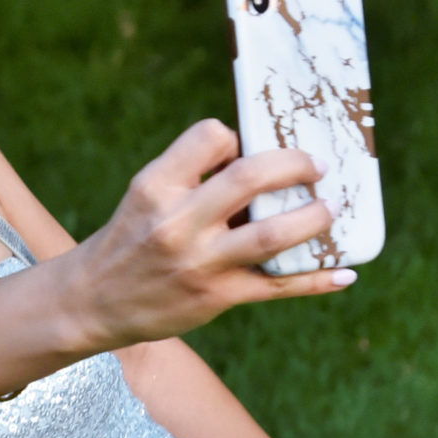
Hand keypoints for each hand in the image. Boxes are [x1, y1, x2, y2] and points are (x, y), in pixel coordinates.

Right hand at [49, 121, 349, 353]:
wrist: (92, 300)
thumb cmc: (130, 238)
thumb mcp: (146, 196)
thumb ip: (192, 177)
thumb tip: (259, 158)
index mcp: (156, 186)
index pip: (211, 137)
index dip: (236, 137)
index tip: (249, 148)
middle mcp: (176, 222)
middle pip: (250, 178)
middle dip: (295, 166)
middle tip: (316, 167)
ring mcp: (199, 262)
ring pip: (273, 234)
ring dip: (314, 219)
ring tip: (330, 211)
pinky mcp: (216, 297)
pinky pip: (278, 286)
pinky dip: (318, 280)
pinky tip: (344, 274)